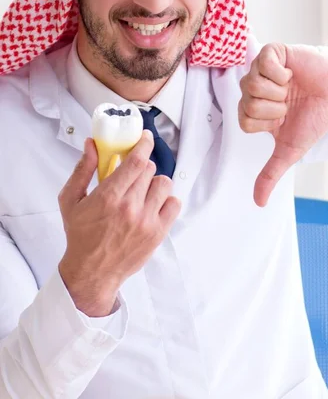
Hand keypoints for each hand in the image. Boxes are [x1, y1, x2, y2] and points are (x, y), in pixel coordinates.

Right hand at [58, 131, 180, 315]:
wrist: (92, 272)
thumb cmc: (80, 235)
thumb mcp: (71, 200)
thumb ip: (83, 169)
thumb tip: (92, 144)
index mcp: (109, 197)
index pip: (136, 161)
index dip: (144, 144)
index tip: (145, 138)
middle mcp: (130, 207)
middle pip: (149, 170)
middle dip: (141, 167)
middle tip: (132, 175)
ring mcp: (147, 221)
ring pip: (163, 183)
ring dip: (153, 183)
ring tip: (142, 192)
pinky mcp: (158, 233)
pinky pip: (174, 203)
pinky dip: (166, 200)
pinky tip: (152, 204)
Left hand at [239, 43, 327, 206]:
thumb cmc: (313, 118)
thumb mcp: (290, 150)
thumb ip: (271, 174)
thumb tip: (258, 203)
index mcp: (253, 110)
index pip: (244, 120)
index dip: (268, 121)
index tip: (283, 117)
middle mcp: (253, 90)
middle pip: (247, 102)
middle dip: (275, 106)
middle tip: (289, 101)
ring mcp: (260, 70)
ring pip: (252, 84)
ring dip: (278, 90)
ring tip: (291, 88)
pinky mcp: (272, 53)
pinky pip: (264, 62)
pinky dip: (281, 73)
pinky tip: (290, 74)